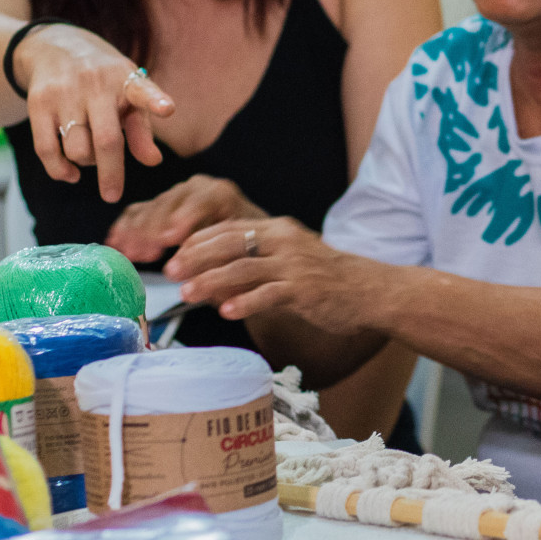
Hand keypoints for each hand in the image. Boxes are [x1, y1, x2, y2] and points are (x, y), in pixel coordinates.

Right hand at [19, 24, 175, 202]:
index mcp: (126, 80)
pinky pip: (46, 148)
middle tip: (113, 195)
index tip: (167, 109)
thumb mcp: (128, 95)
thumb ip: (142, 129)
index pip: (143, 90)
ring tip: (91, 156)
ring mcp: (65, 93)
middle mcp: (96, 84)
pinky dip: (59, 169)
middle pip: (106, 140)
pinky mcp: (38, 102)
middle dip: (111, 173)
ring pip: (76, 149)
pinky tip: (70, 174)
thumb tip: (153, 161)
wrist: (55, 47)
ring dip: (86, 164)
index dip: (156, 101)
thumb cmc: (104, 81)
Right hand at [107, 175, 265, 263]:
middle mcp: (196, 189)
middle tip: (137, 252)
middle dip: (152, 229)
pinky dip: (126, 228)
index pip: (202, 200)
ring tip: (126, 254)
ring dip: (136, 232)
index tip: (169, 238)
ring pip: (151, 209)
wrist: (243, 241)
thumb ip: (221, 258)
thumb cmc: (246, 250)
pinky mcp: (160, 206)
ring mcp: (175, 195)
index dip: (184, 217)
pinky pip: (138, 212)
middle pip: (169, 204)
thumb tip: (200, 275)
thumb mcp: (241, 253)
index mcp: (221, 194)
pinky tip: (115, 244)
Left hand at [165, 217, 383, 333]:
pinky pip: (268, 294)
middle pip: (231, 244)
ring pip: (244, 269)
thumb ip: (257, 260)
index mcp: (279, 229)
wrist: (370, 291)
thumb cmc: (326, 278)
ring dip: (211, 281)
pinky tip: (225, 311)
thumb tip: (211, 274)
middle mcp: (285, 241)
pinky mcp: (305, 290)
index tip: (173, 254)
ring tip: (186, 293)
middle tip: (170, 272)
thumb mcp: (290, 257)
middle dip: (196, 258)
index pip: (229, 228)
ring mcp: (295, 265)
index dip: (198, 240)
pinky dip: (244, 302)